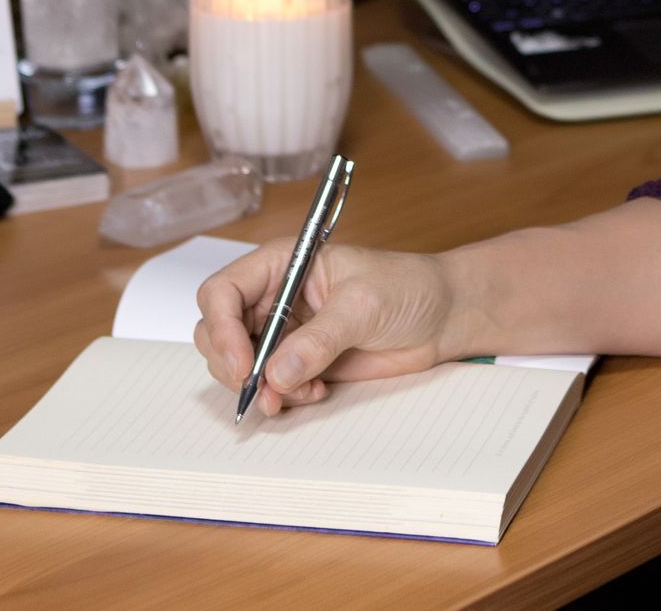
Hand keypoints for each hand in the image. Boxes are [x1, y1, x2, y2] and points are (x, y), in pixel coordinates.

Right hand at [194, 241, 457, 416]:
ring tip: (301, 393)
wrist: (443, 316)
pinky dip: (282, 396)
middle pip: (218, 332)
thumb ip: (319, 339)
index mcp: (282, 263)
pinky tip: (316, 392)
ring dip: (260, 387)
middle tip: (265, 390)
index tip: (242, 364)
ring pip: (239, 364)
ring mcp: (285, 331)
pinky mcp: (301, 360)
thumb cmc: (408, 287)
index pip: (222, 292)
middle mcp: (275, 295)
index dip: (221, 328)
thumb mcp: (363, 305)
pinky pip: (269, 385)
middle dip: (234, 366)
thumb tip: (276, 372)